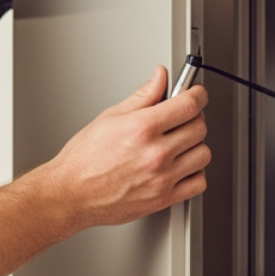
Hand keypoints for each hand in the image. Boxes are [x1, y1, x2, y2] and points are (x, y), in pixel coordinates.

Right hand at [46, 66, 210, 230]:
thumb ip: (143, 95)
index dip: (198, 94)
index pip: (189, 104)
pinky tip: (181, 166)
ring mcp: (162, 178)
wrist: (71, 193)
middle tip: (180, 118)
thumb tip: (160, 77)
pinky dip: (194, 173)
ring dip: (195, 145)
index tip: (197, 93)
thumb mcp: (111, 116)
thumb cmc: (84, 158)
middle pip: (199, 127)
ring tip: (179, 143)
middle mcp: (156, 153)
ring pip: (203, 154)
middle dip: (193, 117)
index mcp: (143, 127)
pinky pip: (198, 183)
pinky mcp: (163, 198)